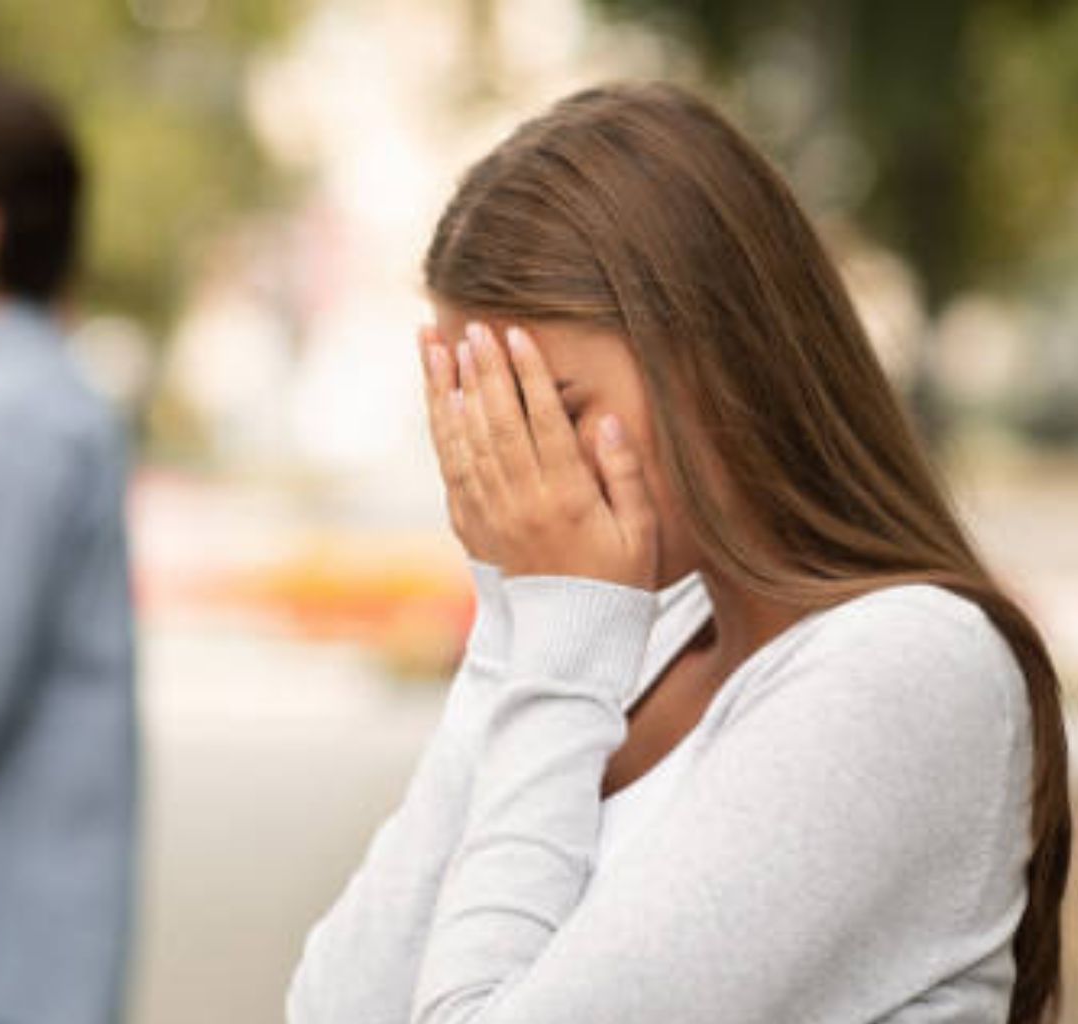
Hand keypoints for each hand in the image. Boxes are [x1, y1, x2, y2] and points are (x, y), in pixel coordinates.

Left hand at [424, 322, 656, 586]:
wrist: (568, 642)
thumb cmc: (617, 584)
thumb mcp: (641, 532)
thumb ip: (625, 475)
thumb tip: (605, 421)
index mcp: (567, 500)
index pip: (543, 424)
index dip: (528, 376)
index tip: (515, 335)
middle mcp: (522, 503)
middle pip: (497, 424)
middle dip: (483, 371)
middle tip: (472, 327)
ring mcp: (491, 515)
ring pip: (464, 441)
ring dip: (448, 390)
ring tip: (436, 346)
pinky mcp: (471, 526)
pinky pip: (450, 470)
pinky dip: (442, 430)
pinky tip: (440, 398)